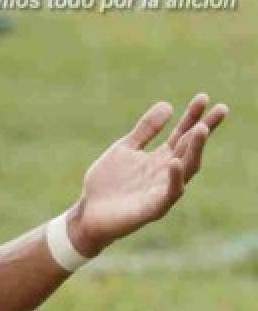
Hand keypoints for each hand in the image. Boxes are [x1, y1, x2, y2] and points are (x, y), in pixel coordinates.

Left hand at [68, 94, 227, 257]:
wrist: (89, 213)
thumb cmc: (108, 183)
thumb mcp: (125, 148)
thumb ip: (145, 129)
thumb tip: (168, 104)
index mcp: (159, 158)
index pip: (181, 134)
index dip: (193, 117)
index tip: (204, 97)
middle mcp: (166, 173)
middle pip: (190, 148)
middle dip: (204, 129)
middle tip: (221, 109)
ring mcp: (162, 190)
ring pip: (186, 169)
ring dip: (194, 150)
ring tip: (200, 129)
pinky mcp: (154, 208)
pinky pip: (169, 193)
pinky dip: (174, 178)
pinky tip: (174, 162)